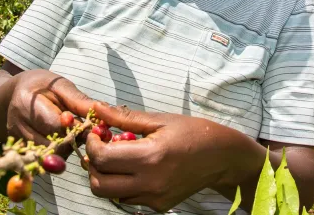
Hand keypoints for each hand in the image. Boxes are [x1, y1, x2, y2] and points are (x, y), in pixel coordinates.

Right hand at [5, 69, 92, 156]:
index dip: (74, 128)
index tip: (88, 125)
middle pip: (52, 145)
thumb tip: (101, 114)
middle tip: (83, 131)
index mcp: (26, 103)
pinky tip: (63, 141)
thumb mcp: (60, 86)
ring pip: (50, 155)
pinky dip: (58, 153)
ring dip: (66, 148)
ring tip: (73, 134)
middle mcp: (16, 125)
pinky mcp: (20, 151)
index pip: (54, 125)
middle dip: (72, 140)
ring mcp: (16, 141)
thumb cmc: (41, 86)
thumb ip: (79, 101)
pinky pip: (44, 159)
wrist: (14, 94)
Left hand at [80, 103, 261, 212]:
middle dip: (93, 165)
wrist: (221, 157)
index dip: (92, 144)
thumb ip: (125, 117)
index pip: (102, 158)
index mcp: (149, 157)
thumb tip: (97, 108)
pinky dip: (122, 186)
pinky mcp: (159, 206)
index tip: (97, 133)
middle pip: (99, 184)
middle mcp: (150, 183)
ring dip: (105, 177)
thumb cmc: (193, 132)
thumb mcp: (160, 120)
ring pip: (111, 196)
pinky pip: (128, 200)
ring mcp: (154, 198)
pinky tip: (133, 169)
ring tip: (117, 158)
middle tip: (101, 148)